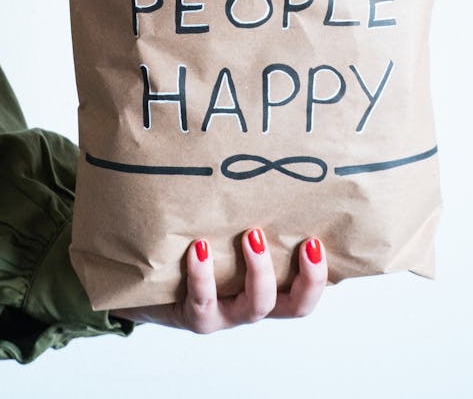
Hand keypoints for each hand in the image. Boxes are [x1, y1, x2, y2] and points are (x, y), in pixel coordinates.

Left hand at [115, 228, 326, 332]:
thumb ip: (250, 208)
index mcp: (271, 286)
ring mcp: (227, 314)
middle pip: (295, 307)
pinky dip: (204, 274)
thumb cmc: (201, 246)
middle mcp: (254, 304)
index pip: (307, 288)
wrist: (154, 283)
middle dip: (307, 278)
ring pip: (255, 307)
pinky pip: (203, 302)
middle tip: (306, 242)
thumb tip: (270, 155)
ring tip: (252, 234)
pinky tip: (200, 247)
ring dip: (259, 271)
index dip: (319, 274)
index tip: (315, 240)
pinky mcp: (196, 316)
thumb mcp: (229, 231)